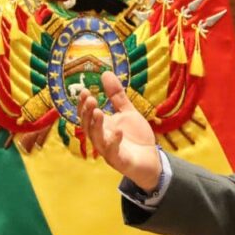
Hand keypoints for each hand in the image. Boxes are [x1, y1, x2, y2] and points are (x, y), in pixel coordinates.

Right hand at [78, 71, 160, 190]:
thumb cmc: (136, 137)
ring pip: (97, 139)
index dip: (83, 104)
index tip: (83, 90)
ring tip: (98, 111)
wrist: (151, 160)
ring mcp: (109, 151)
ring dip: (95, 125)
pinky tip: (119, 131)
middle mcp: (101, 139)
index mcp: (102, 127)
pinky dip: (115, 142)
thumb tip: (105, 73)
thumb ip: (116, 96)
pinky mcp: (120, 161)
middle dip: (87, 113)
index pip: (87, 115)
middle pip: (87, 126)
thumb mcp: (127, 112)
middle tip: (89, 99)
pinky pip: (113, 152)